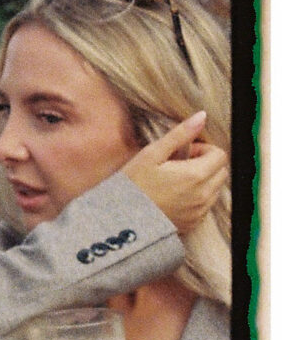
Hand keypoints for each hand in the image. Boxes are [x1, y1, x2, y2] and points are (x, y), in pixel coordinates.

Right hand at [119, 111, 225, 233]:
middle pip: (221, 172)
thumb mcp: (152, 155)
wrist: (119, 221)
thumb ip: (180, 135)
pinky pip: (205, 205)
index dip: (203, 149)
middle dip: (206, 164)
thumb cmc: (132, 185)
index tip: (183, 153)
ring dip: (202, 181)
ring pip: (215, 189)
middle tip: (178, 165)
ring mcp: (199, 211)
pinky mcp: (193, 223)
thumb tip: (202, 116)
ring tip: (175, 182)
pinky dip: (196, 198)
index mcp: (195, 175)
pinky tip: (173, 197)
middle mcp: (203, 194)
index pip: (219, 155)